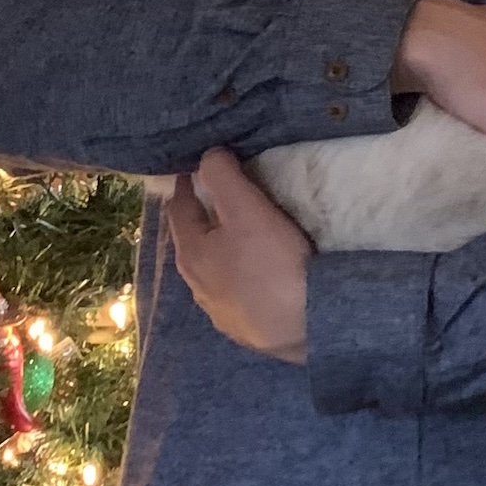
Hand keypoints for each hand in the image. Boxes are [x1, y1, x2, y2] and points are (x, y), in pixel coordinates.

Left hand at [167, 150, 311, 362]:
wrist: (307, 326)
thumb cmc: (273, 263)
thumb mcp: (246, 208)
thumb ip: (222, 176)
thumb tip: (207, 157)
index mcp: (191, 252)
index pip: (178, 207)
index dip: (186, 183)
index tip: (199, 167)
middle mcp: (196, 284)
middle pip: (192, 241)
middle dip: (201, 218)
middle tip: (220, 198)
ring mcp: (219, 311)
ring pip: (211, 271)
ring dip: (219, 250)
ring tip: (239, 237)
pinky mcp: (244, 328)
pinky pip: (234, 294)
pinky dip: (238, 277)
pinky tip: (256, 277)